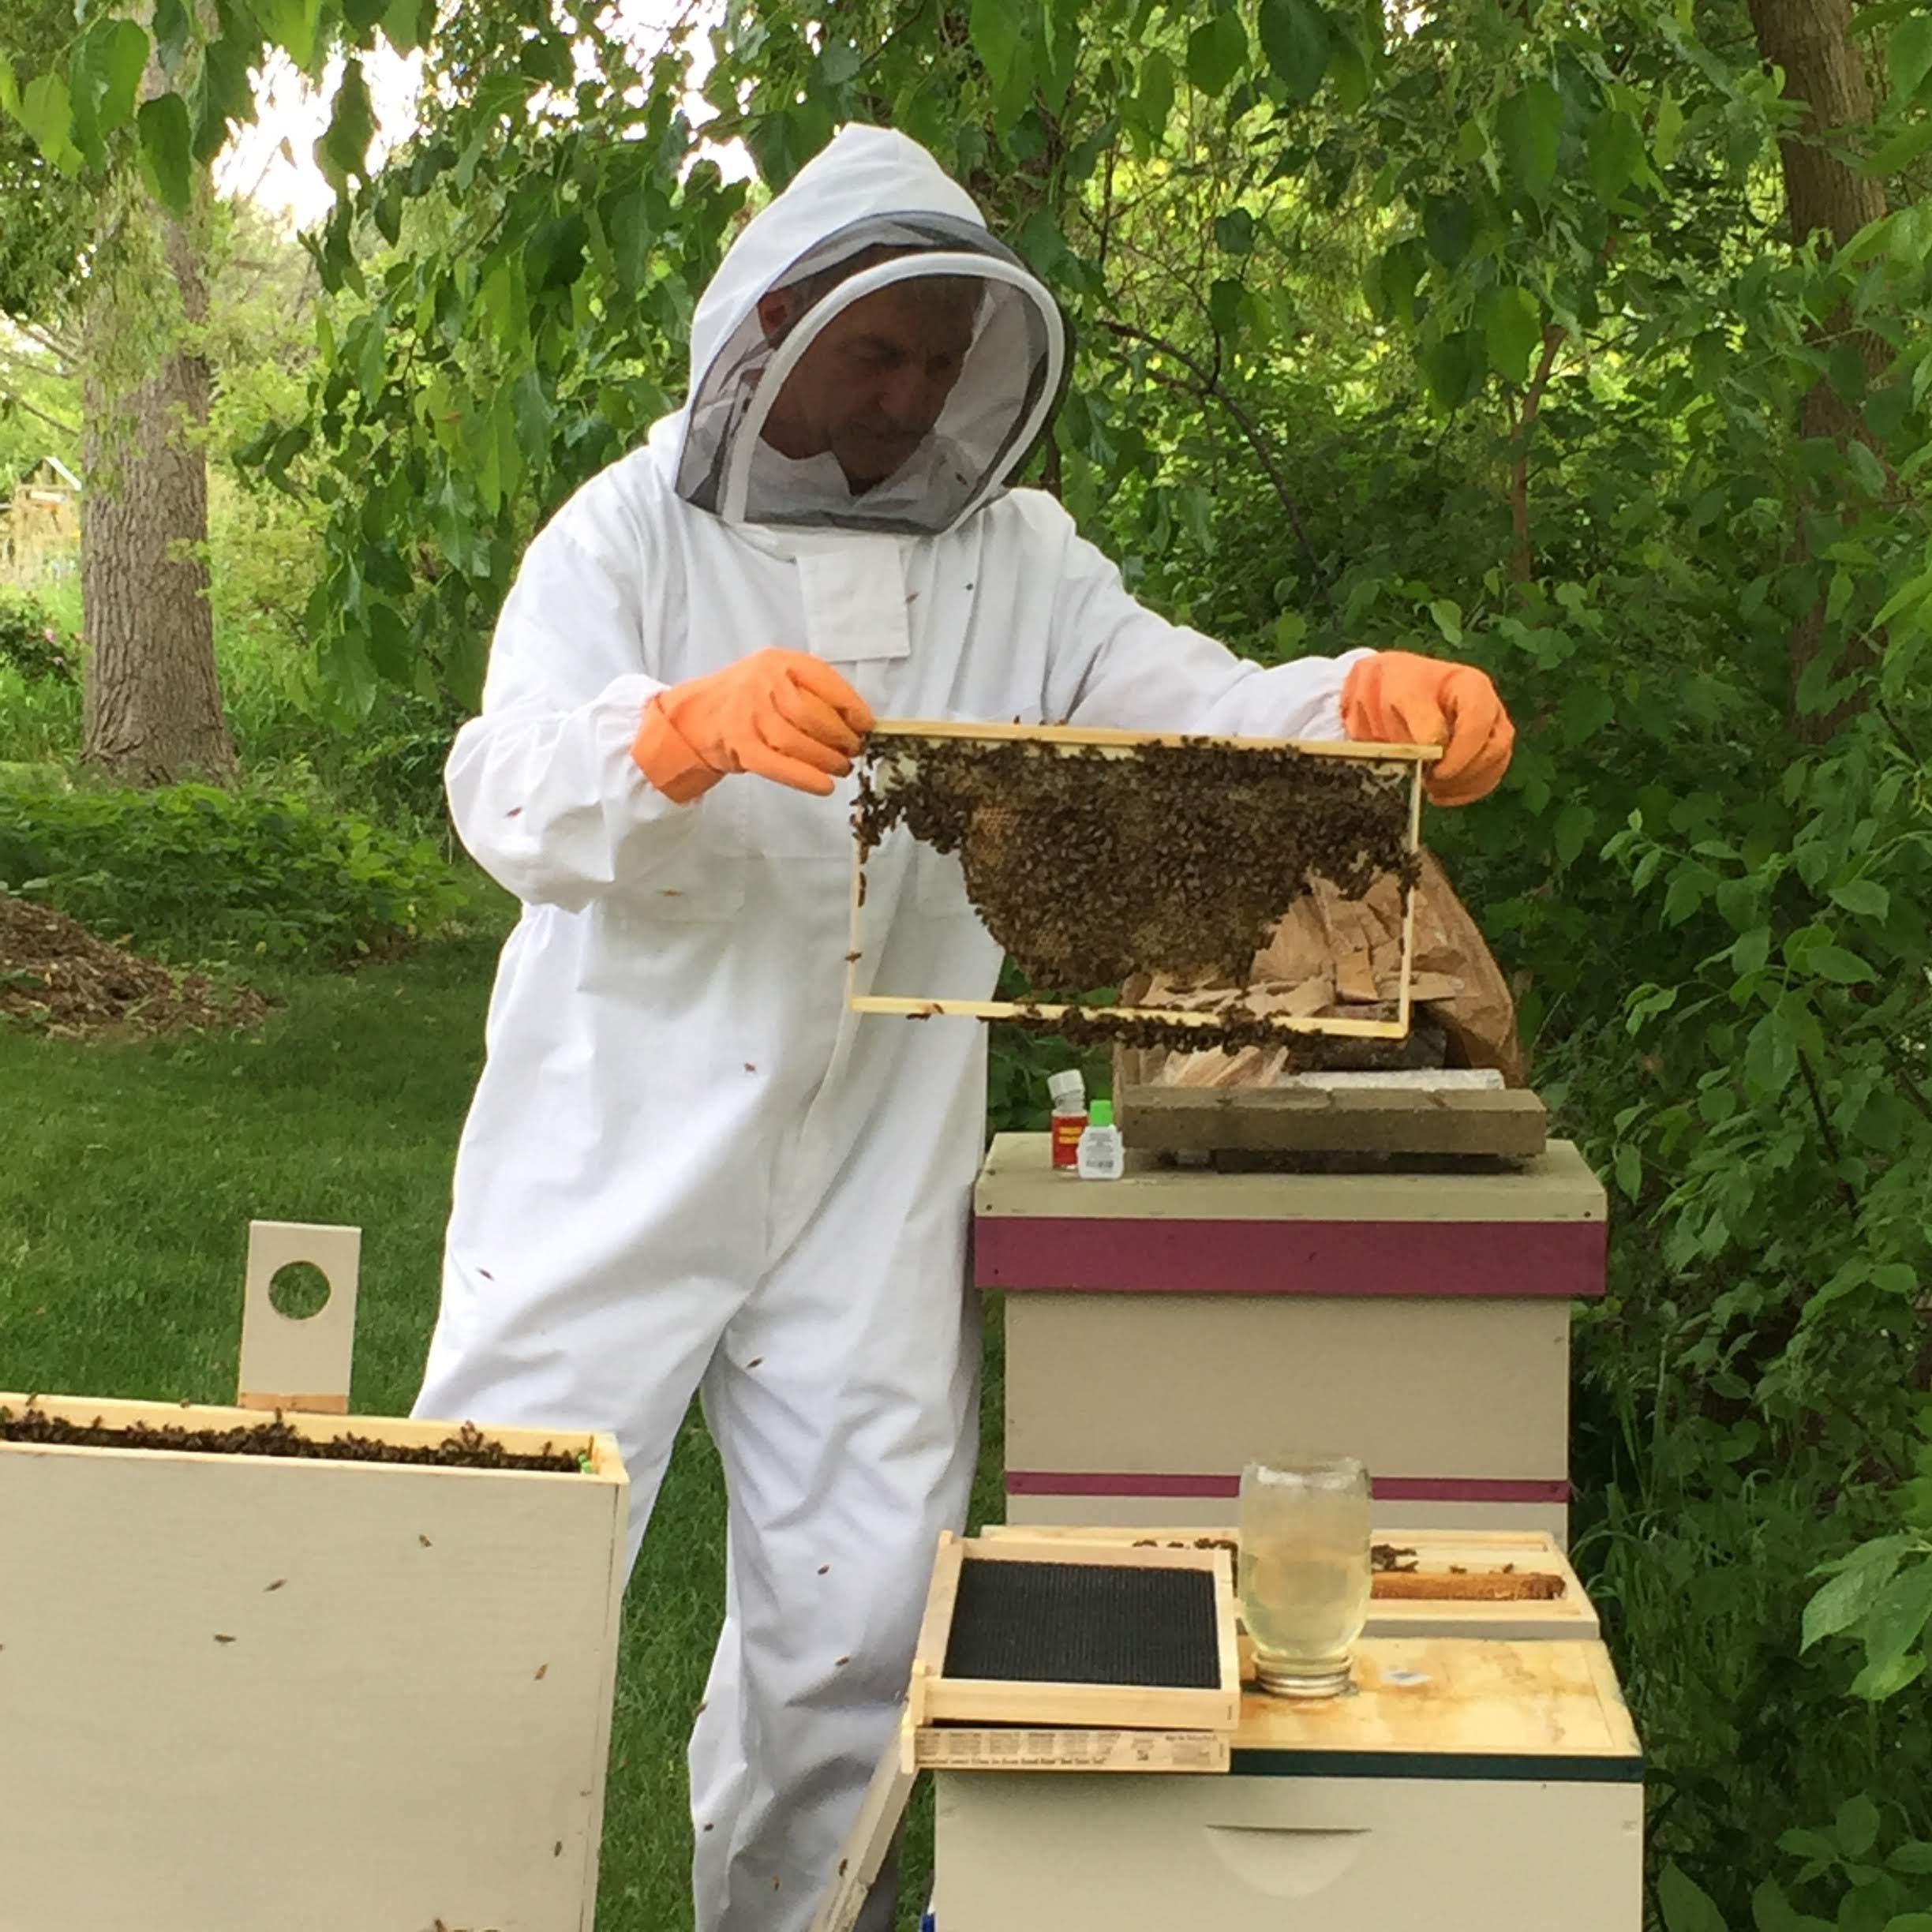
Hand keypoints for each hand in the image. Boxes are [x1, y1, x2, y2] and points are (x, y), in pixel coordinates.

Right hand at [632, 649, 874, 802]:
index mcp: (778, 661)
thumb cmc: (747, 698)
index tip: (867, 725)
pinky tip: (825, 786)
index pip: (825, 682)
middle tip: (854, 750)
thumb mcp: (776, 678)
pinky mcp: (741, 747)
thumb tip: (856, 721)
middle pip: (813, 716)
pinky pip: (780, 766)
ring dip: (828, 760)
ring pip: (798, 742)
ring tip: (842, 767)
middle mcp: (762, 684)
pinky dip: (807, 778)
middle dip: (842, 738)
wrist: (695, 717)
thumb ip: (810, 691)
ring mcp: (748, 716)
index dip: (852, 707)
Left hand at [1341, 651, 1513, 805]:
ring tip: (1431, 788)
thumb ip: (1420, 716)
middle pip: (1496, 748)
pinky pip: (1486, 780)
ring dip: (1464, 785)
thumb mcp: (1402, 694)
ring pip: (1495, 767)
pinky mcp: (1484, 755)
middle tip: (1431, 782)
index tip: (1437, 771)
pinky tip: (1439, 795)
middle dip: (1465, 772)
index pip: (1479, 723)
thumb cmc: (1399, 687)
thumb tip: (1436, 745)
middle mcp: (1490, 710)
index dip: (1462, 752)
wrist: (1392, 693)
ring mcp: (1491, 733)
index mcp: (1473, 687)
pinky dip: (1464, 793)